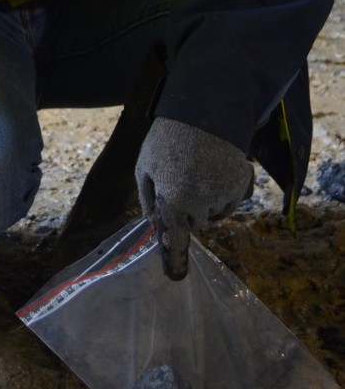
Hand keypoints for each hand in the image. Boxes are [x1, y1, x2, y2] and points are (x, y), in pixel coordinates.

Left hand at [135, 119, 253, 280]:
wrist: (205, 110)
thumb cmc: (166, 139)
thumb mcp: (145, 166)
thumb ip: (148, 199)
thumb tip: (155, 224)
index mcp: (174, 199)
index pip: (175, 238)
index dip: (174, 259)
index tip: (176, 278)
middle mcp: (202, 202)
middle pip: (193, 223)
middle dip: (184, 210)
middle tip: (178, 179)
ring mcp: (225, 195)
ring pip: (212, 214)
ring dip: (204, 202)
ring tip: (196, 171)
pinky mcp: (242, 185)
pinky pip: (230, 202)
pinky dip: (221, 194)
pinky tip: (212, 172)